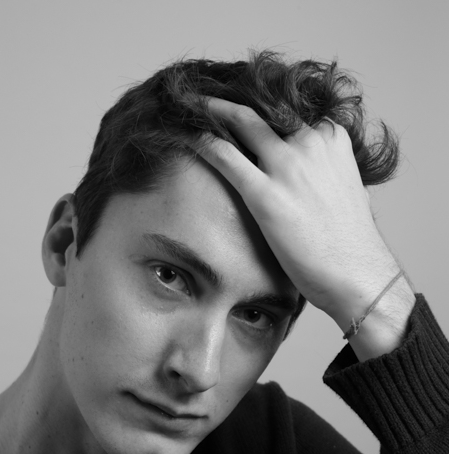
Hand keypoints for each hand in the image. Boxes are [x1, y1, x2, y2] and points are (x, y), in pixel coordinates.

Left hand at [197, 98, 405, 328]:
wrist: (356, 274)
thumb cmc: (351, 243)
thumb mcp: (351, 190)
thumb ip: (331, 173)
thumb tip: (320, 180)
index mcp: (332, 138)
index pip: (288, 114)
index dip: (262, 111)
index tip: (239, 110)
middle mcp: (311, 142)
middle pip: (263, 109)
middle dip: (230, 100)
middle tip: (202, 94)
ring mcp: (288, 166)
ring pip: (240, 122)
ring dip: (210, 110)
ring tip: (187, 104)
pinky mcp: (266, 194)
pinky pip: (225, 157)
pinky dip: (201, 141)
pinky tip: (184, 134)